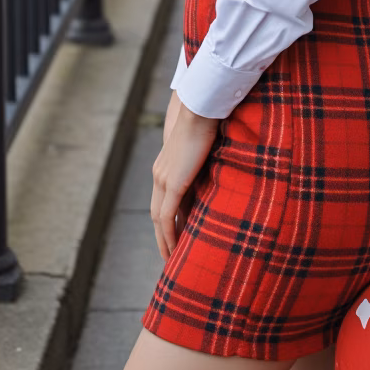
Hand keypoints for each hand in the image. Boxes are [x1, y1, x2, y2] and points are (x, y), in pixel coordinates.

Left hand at [151, 100, 218, 260]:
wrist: (201, 110)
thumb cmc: (207, 123)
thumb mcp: (203, 151)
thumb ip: (202, 168)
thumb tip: (212, 184)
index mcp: (165, 166)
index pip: (162, 200)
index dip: (167, 220)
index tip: (175, 235)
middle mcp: (159, 174)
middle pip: (156, 213)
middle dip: (163, 235)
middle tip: (171, 255)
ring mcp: (163, 179)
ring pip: (159, 219)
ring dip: (165, 240)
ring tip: (172, 259)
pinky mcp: (173, 183)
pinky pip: (167, 217)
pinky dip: (169, 235)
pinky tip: (175, 248)